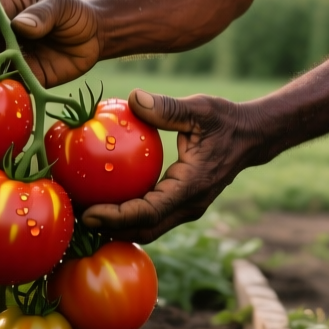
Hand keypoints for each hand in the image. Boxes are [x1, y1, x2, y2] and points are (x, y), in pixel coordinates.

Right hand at [0, 0, 101, 87]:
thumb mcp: (59, 6)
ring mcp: (14, 58)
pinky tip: (7, 92)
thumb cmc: (73, 13)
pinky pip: (14, 85)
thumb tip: (20, 25)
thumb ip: (42, 14)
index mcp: (8, 10)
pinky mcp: (28, 77)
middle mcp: (4, 35)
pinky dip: (10, 89)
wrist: (96, 36)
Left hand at [79, 89, 260, 242]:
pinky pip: (153, 217)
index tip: (89, 214)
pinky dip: (128, 216)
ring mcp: (188, 207)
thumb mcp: (201, 109)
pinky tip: (105, 200)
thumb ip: (168, 107)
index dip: (117, 218)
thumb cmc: (226, 121)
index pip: (149, 212)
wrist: (252, 137)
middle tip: (76, 217)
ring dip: (117, 226)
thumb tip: (133, 98)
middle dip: (110, 230)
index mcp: (192, 187)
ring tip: (84, 213)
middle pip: (145, 230)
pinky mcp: (183, 203)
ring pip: (148, 228)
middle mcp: (190, 205)